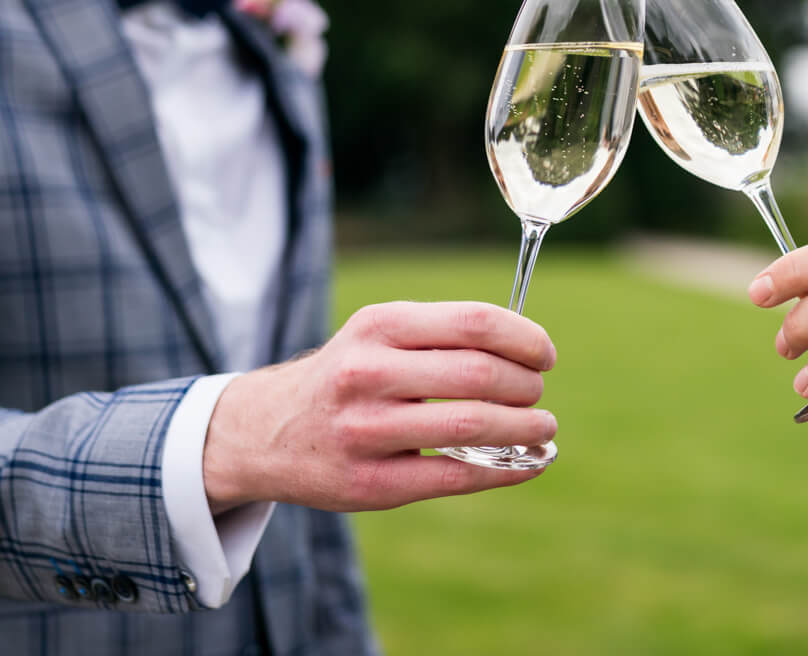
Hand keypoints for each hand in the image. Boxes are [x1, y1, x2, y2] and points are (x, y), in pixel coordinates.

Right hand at [202, 301, 558, 512]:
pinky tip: (526, 465)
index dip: (524, 339)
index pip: (474, 322)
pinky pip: (456, 476)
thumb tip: (528, 352)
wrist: (263, 432)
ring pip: (472, 425)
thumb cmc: (346, 377)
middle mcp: (368, 373)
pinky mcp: (370, 484)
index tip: (545, 355)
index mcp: (379, 326)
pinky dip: (505, 470)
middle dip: (526, 386)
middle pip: (479, 373)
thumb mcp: (378, 336)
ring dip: (525, 429)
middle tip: (538, 394)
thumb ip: (442, 336)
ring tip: (542, 429)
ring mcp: (366, 431)